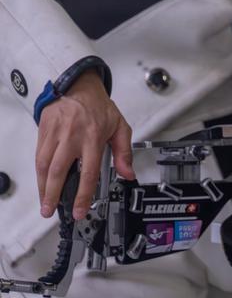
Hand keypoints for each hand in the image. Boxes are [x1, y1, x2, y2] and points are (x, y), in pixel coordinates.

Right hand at [35, 71, 134, 220]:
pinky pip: (38, 156)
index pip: (88, 172)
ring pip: (44, 166)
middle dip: (52, 195)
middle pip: (58, 172)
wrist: (77, 86)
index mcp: (93, 138)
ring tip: (44, 203)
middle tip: (50, 211)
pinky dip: (38, 173)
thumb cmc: (98, 107)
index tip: (79, 210)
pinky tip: (42, 183)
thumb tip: (128, 174)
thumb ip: (124, 152)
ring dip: (42, 187)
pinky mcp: (43, 132)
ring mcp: (55, 135)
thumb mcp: (120, 126)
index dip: (83, 195)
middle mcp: (71, 137)